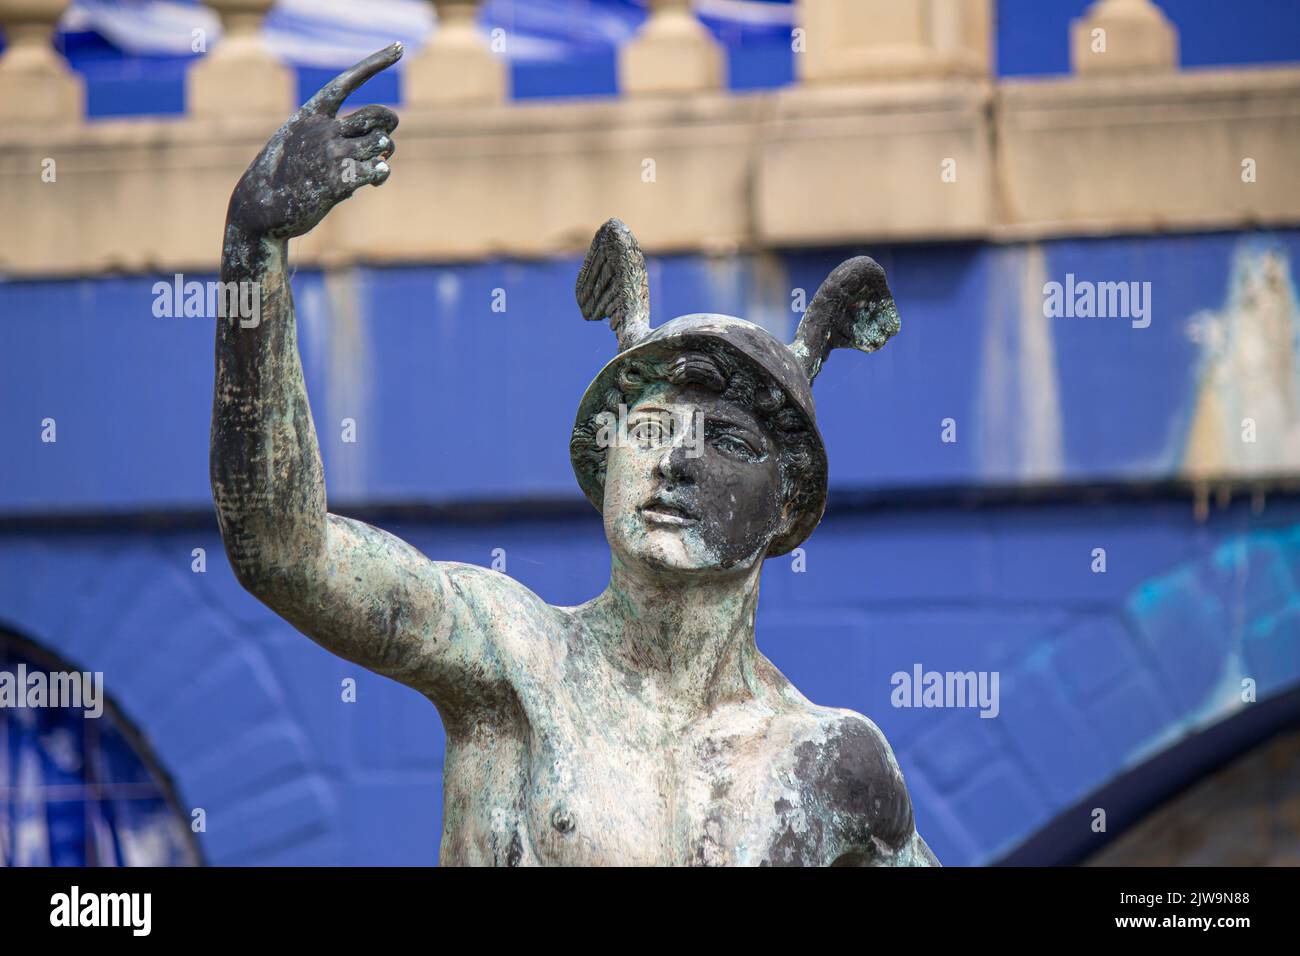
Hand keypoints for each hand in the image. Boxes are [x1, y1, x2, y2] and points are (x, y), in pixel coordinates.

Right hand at [229, 43, 402, 239]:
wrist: (262, 208)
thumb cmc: (285, 175)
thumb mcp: (299, 144)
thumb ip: (332, 137)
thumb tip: (380, 151)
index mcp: (310, 115)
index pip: (346, 82)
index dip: (374, 63)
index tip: (399, 47)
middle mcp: (323, 130)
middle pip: (375, 115)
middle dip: (389, 122)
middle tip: (387, 135)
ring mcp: (331, 155)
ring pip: (380, 144)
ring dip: (384, 153)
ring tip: (377, 164)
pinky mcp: (339, 181)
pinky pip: (377, 170)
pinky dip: (380, 173)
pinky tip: (376, 178)